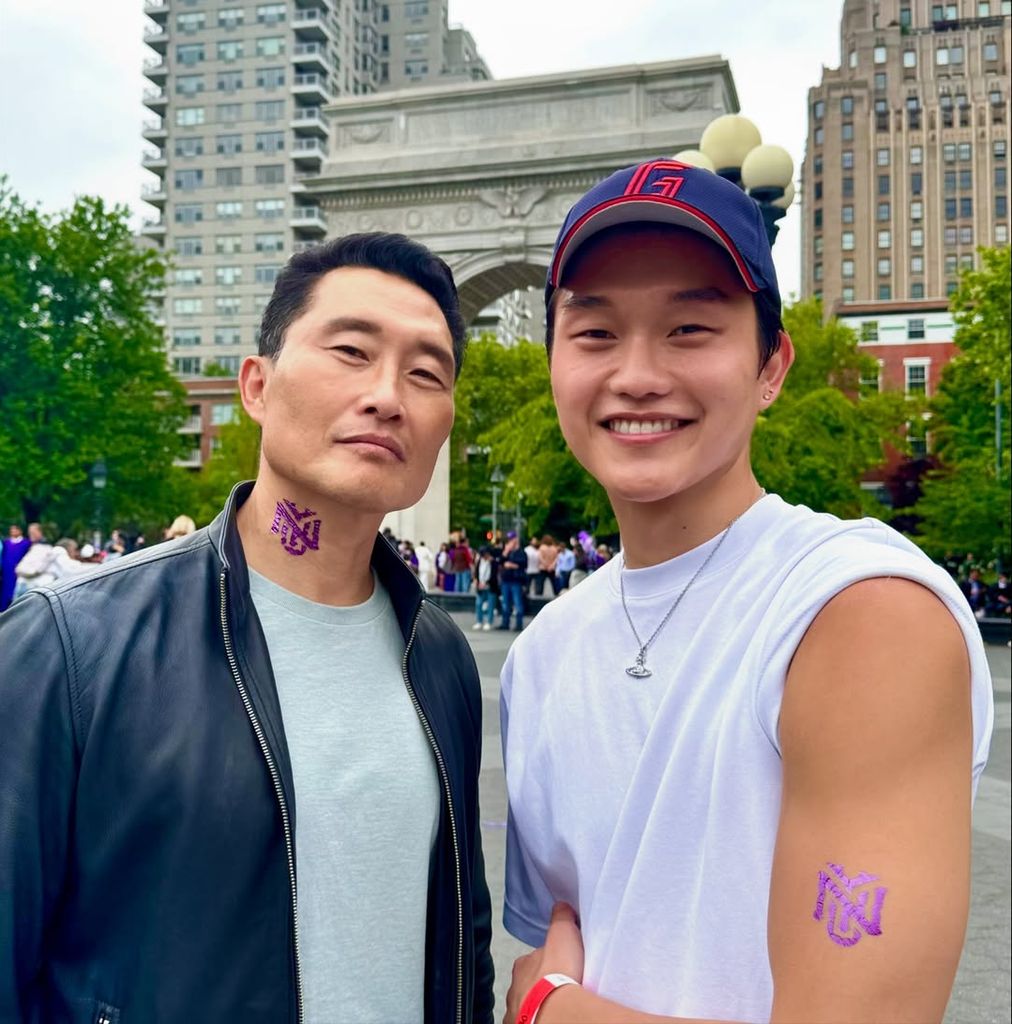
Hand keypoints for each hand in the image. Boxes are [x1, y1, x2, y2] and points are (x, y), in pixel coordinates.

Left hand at [505, 903, 583, 1023]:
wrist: (554, 1013)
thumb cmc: (557, 973)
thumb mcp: (563, 935)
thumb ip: (561, 919)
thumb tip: (561, 906)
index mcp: (522, 965)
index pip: (533, 960)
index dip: (546, 963)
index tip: (559, 967)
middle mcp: (514, 988)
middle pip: (528, 984)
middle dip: (540, 986)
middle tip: (561, 990)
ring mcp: (515, 1012)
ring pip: (526, 1006)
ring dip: (538, 1006)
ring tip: (558, 1009)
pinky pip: (528, 1023)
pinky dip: (537, 1020)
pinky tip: (551, 1020)